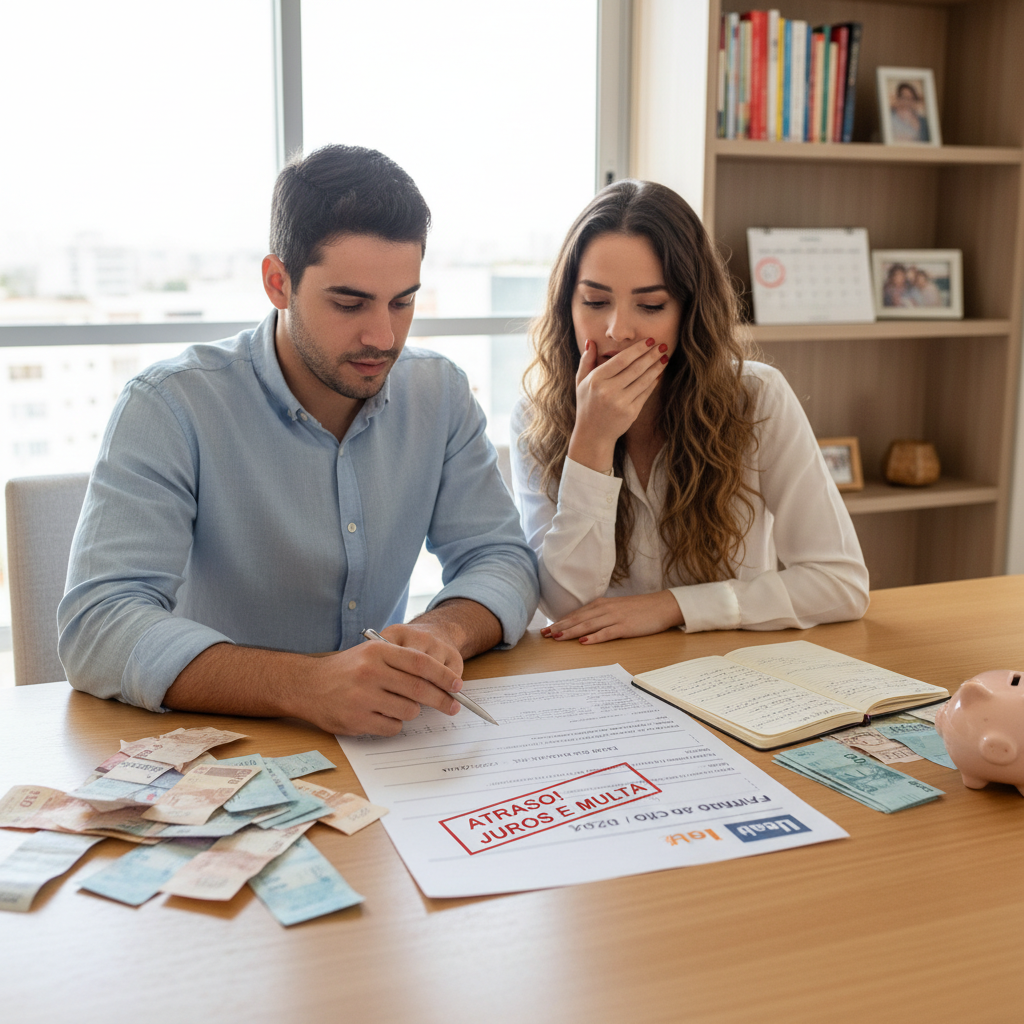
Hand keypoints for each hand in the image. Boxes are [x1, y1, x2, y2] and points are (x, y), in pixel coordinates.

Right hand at [302, 626, 463, 735]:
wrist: (307, 685)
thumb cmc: (347, 669)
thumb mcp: (372, 654)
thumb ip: (403, 662)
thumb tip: (442, 681)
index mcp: (378, 651)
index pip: (421, 664)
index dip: (444, 676)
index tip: (458, 685)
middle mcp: (370, 672)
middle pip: (420, 689)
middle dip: (442, 700)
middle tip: (453, 706)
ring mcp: (362, 697)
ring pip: (408, 710)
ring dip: (411, 711)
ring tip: (397, 705)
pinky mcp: (356, 720)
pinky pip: (392, 727)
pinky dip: (394, 724)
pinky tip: (382, 715)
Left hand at [540, 591, 683, 643]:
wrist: (662, 606)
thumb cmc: (638, 609)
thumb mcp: (615, 608)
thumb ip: (599, 615)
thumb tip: (582, 625)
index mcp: (601, 604)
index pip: (576, 614)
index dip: (560, 622)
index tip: (546, 629)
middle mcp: (605, 609)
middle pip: (578, 619)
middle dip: (559, 627)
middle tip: (544, 635)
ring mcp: (615, 617)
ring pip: (588, 625)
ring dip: (571, 632)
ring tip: (557, 638)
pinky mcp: (625, 627)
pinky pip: (607, 633)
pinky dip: (595, 637)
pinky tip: (584, 642)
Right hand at [568, 337, 666, 471]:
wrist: (593, 434)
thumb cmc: (587, 405)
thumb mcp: (581, 382)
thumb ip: (586, 361)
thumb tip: (590, 341)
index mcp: (596, 380)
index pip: (621, 360)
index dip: (637, 349)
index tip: (649, 341)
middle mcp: (608, 391)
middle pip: (635, 368)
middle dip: (651, 355)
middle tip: (662, 345)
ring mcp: (621, 402)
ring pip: (644, 380)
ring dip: (656, 367)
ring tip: (664, 357)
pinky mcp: (631, 412)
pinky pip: (646, 393)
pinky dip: (653, 382)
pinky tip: (659, 373)